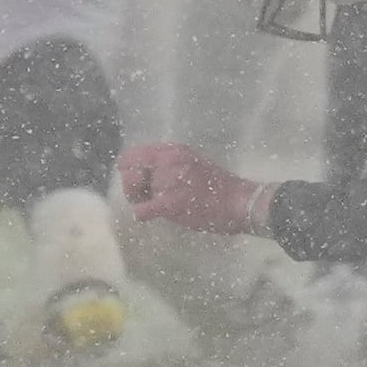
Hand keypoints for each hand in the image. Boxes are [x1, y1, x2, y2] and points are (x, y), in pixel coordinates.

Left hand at [117, 142, 272, 235]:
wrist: (238, 202)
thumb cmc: (216, 186)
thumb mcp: (189, 162)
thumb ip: (166, 163)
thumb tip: (142, 172)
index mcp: (171, 150)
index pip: (131, 155)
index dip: (131, 171)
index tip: (142, 184)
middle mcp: (167, 161)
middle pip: (127, 172)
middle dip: (132, 187)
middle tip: (147, 198)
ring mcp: (169, 181)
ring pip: (134, 193)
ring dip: (142, 202)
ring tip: (160, 208)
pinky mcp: (172, 203)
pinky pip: (142, 210)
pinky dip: (142, 215)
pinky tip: (148, 216)